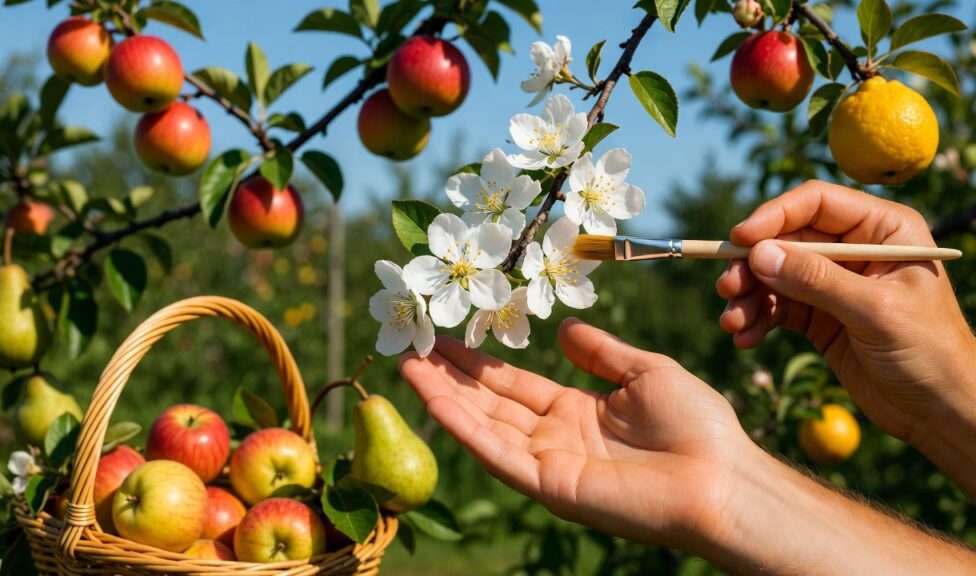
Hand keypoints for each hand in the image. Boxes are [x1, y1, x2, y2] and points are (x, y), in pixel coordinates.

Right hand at [400, 318, 975, 574]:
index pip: (513, 383)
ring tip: (407, 364)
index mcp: (575, 411)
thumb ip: (602, 353)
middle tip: (410, 344)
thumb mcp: (645, 372)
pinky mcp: (547, 485)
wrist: (722, 476)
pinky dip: (462, 426)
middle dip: (449, 375)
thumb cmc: (696, 425)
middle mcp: (553, 437)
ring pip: (483, 424)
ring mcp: (547, 462)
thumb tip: (566, 330)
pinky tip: (433, 400)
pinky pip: (496, 452)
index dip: (479, 361)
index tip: (445, 336)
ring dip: (443, 397)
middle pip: (489, 401)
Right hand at [716, 180, 975, 491]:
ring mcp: (834, 283)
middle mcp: (855, 249)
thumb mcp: (874, 311)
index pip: (816, 204)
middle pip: (786, 240)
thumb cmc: (929, 353)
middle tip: (727, 288)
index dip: (773, 217)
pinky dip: (757, 321)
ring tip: (732, 323)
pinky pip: (776, 308)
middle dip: (752, 265)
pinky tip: (745, 340)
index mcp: (883, 230)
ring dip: (748, 297)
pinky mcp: (819, 317)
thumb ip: (816, 280)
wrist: (940, 412)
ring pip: (774, 275)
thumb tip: (758, 253)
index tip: (739, 240)